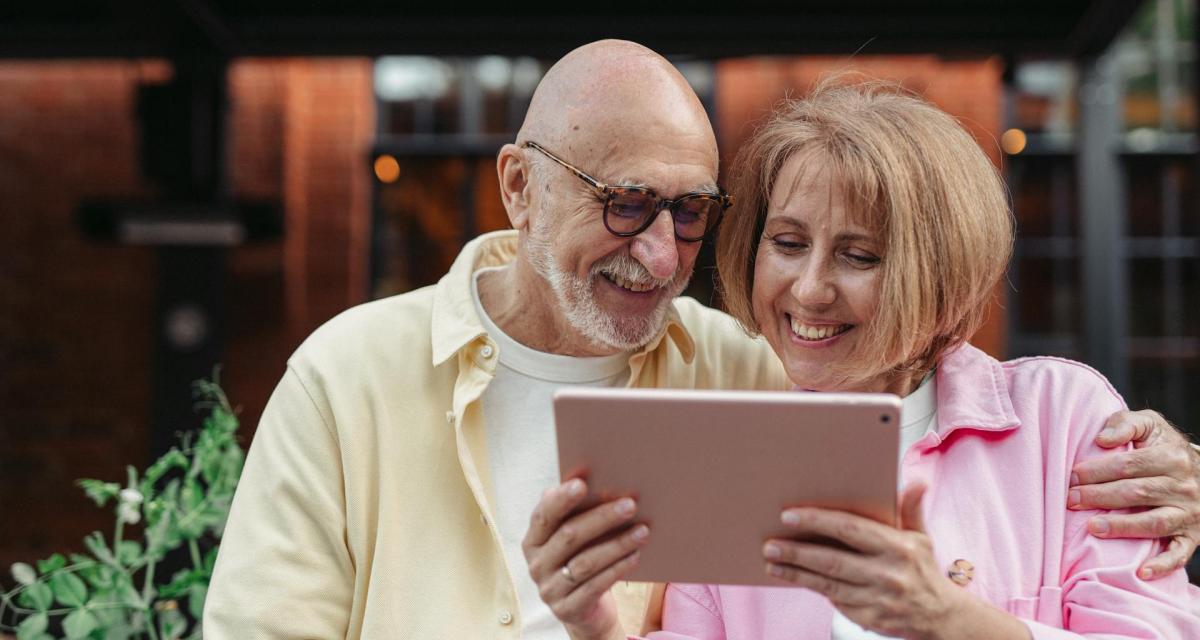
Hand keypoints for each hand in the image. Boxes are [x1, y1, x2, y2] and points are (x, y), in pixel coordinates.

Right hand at [522, 478, 649, 639]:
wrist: (586, 612)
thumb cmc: (581, 562)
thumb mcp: (575, 540)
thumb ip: (573, 514)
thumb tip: (583, 480)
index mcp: (533, 541)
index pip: (543, 516)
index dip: (561, 499)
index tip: (583, 483)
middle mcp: (536, 565)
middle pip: (568, 536)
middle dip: (602, 518)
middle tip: (630, 505)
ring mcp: (550, 590)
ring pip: (585, 562)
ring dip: (617, 544)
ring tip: (642, 531)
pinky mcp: (568, 610)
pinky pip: (596, 586)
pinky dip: (618, 568)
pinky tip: (635, 555)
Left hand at [763, 483, 1025, 639]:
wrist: (941, 616)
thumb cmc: (922, 569)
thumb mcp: (920, 536)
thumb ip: (911, 508)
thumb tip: (917, 481)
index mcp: (898, 547)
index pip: (850, 529)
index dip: (817, 521)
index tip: (789, 516)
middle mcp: (887, 573)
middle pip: (832, 559)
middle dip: (797, 551)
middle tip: (770, 544)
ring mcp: (877, 598)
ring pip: (827, 583)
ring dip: (795, 572)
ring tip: (772, 562)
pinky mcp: (869, 618)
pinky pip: (833, 599)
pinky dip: (811, 587)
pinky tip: (792, 577)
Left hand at [1069, 409, 1199, 578]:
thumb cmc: (1163, 447)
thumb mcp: (1150, 425)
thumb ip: (1126, 424)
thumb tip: (1101, 439)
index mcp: (1171, 457)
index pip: (1128, 465)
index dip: (1097, 471)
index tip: (1071, 477)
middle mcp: (1183, 486)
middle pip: (1136, 493)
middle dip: (1100, 497)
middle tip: (1071, 500)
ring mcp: (1189, 513)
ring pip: (1154, 522)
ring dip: (1123, 527)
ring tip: (1093, 528)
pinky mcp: (1192, 536)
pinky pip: (1180, 553)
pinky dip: (1163, 564)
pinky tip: (1141, 571)